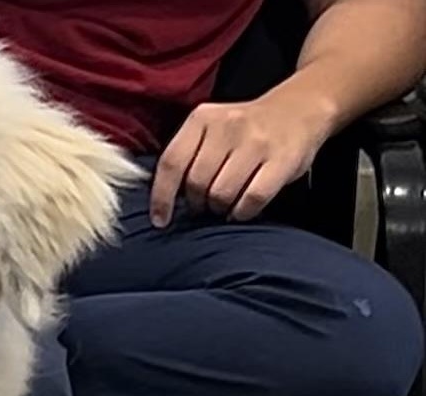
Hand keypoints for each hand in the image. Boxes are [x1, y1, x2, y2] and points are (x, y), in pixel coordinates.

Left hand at [150, 91, 333, 226]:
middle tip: (206, 203)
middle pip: (196, 183)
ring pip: (221, 194)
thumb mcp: (210, 131)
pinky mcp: (282, 159)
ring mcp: (257, 142)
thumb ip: (186, 157)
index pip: (171, 162)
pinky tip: (242, 209)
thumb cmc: (245, 131)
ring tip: (225, 204)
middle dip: (197, 203)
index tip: (161, 220)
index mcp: (203, 118)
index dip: (162, 197)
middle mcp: (229, 125)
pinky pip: (251, 199)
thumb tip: (163, 202)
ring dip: (219, 209)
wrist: (300, 108)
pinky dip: (242, 212)